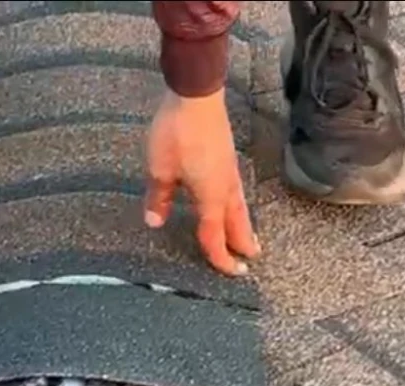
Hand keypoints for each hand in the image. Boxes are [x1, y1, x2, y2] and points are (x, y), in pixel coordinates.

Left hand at [144, 88, 258, 275]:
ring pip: (239, 207)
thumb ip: (158, 198)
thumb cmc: (177, 132)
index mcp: (210, 196)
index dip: (220, 257)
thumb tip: (154, 221)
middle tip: (250, 260)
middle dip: (243, 243)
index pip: (215, 235)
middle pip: (236, 223)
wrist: (197, 95)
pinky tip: (231, 202)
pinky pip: (235, 191)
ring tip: (248, 237)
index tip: (230, 272)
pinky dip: (236, 205)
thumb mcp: (159, 169)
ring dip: (244, 225)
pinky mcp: (227, 157)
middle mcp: (225, 187)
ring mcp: (229, 171)